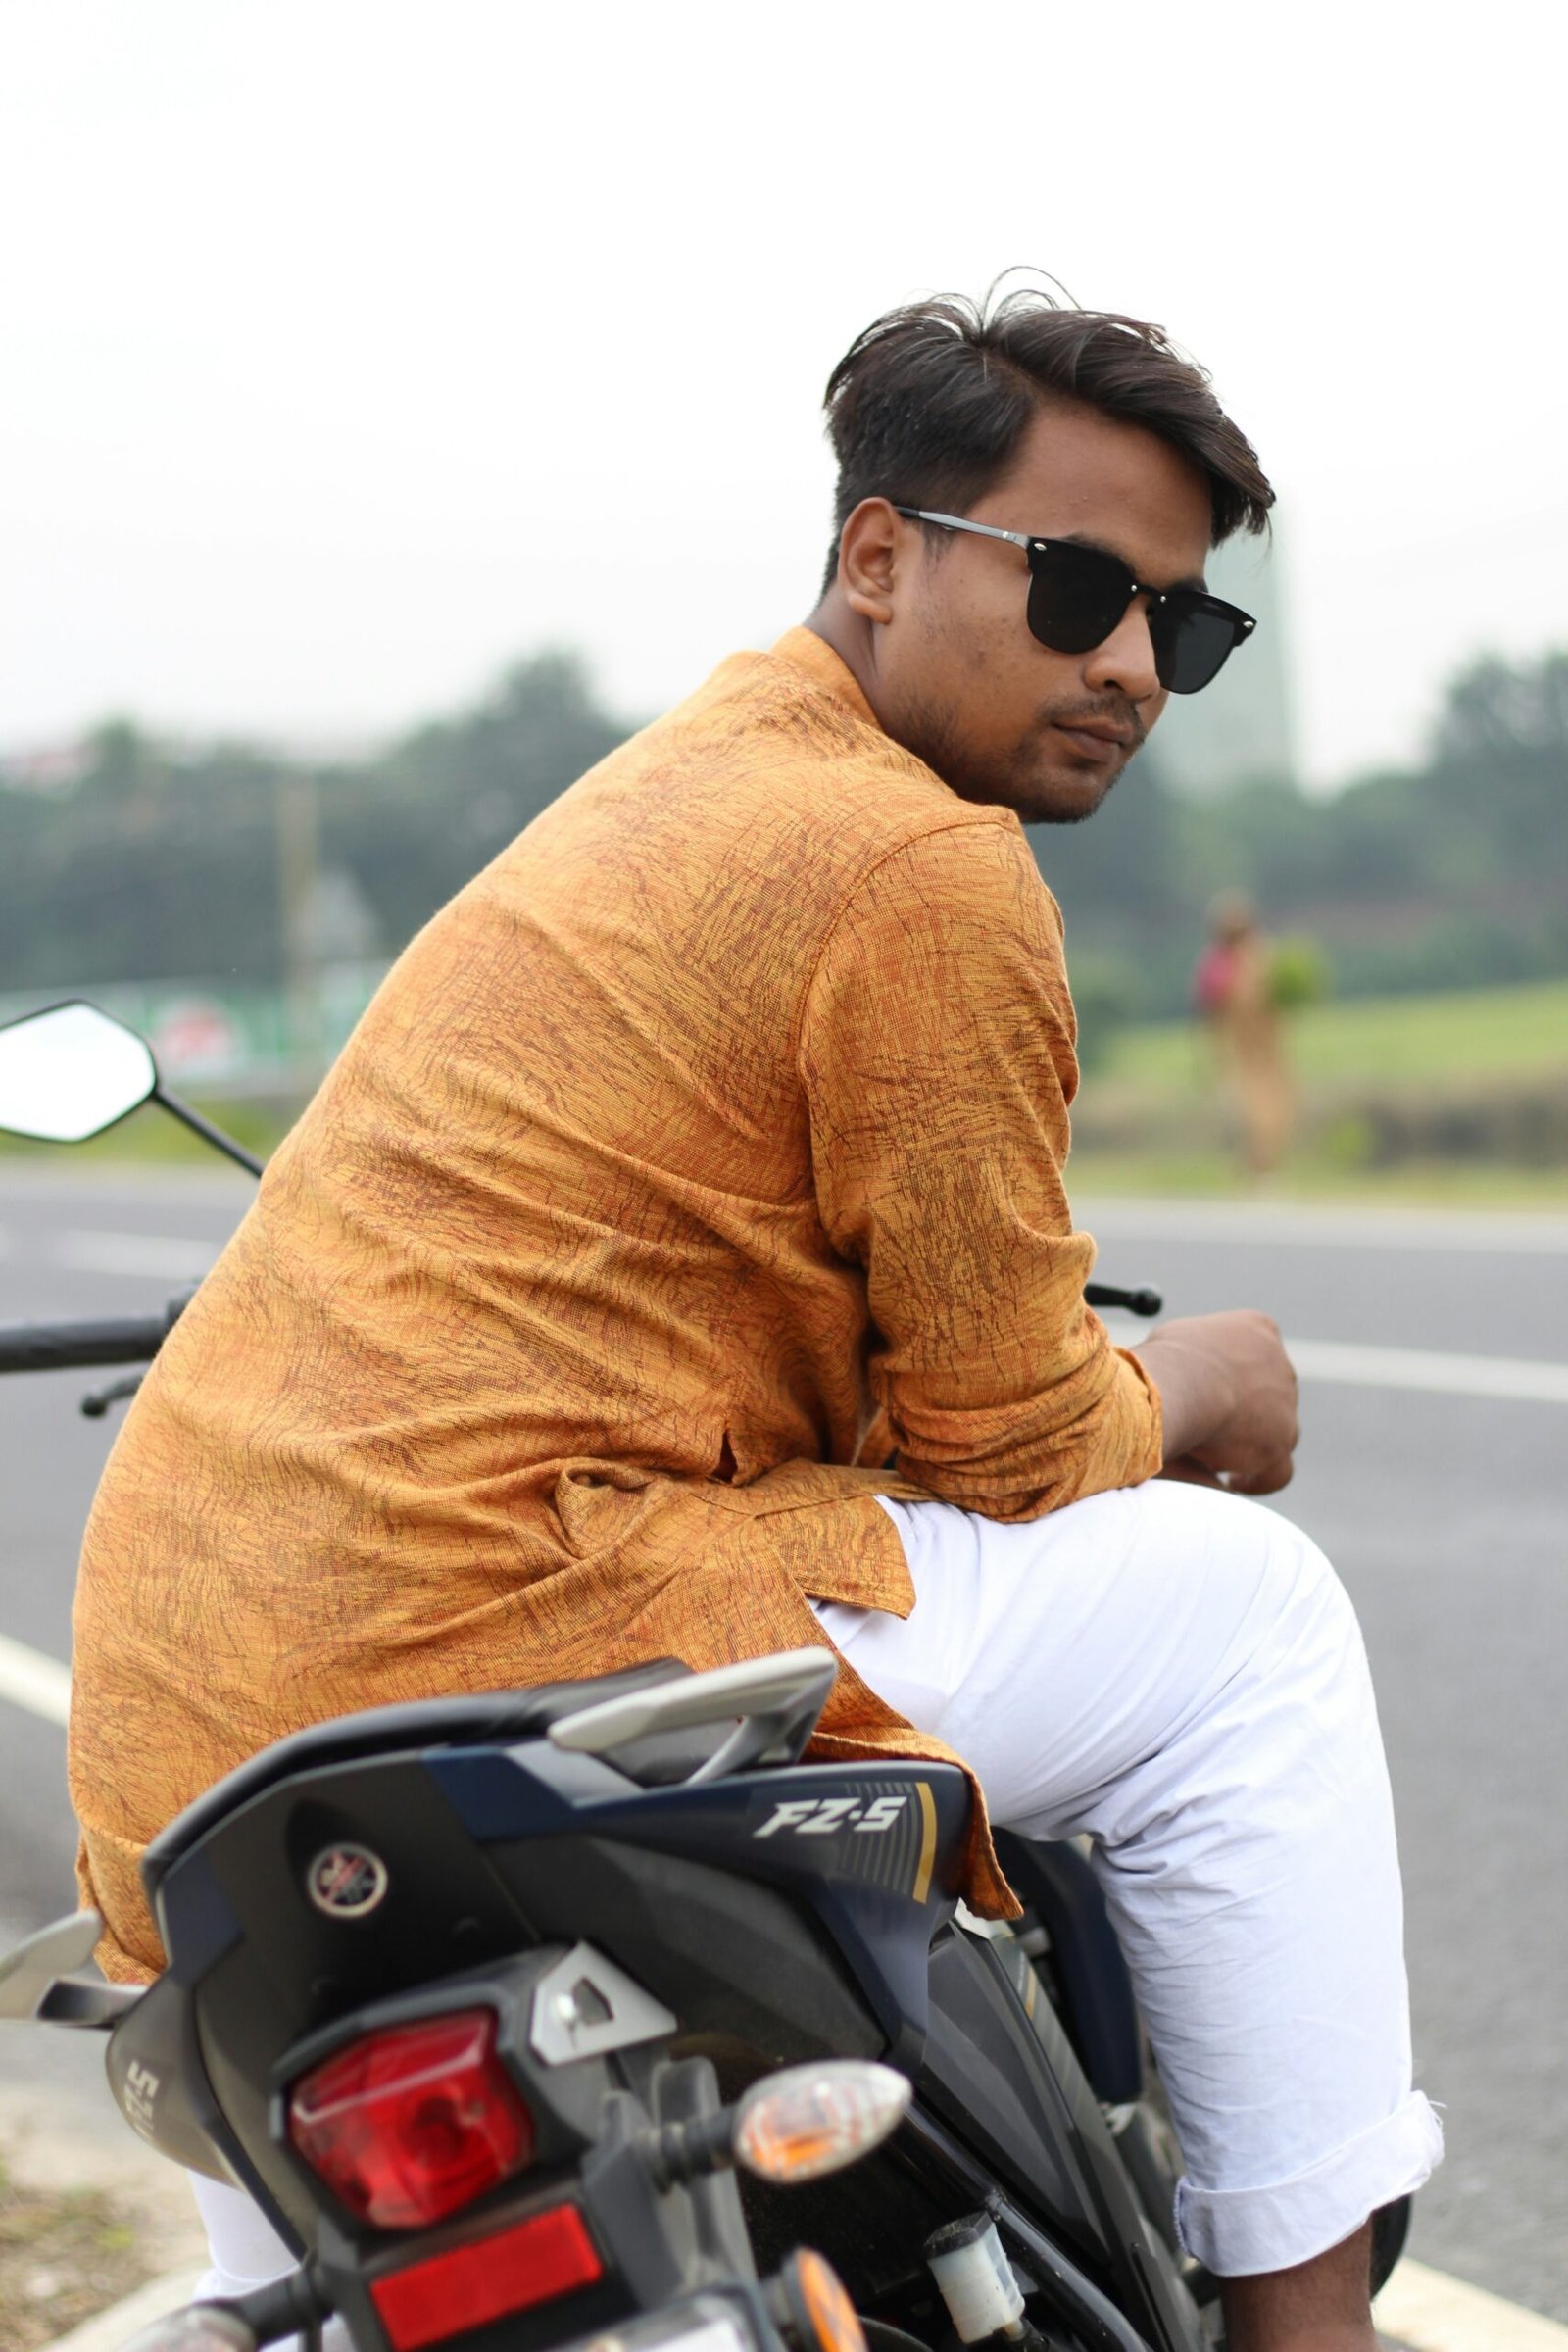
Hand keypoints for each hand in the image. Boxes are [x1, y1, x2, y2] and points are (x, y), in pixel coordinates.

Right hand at [1136, 1310, 1298, 1495]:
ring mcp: (1286, 1403)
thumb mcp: (1176, 1342)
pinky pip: (1279, 1469)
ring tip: (1215, 1459)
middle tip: (1212, 1430)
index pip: (1254, 1356)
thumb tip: (1179, 1372)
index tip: (1217, 1398)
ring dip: (1251, 1444)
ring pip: (1278, 1430)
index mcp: (1257, 1329)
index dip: (1235, 1380)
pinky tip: (1233, 1482)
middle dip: (1244, 1412)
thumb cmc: (1163, 1361)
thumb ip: (1191, 1356)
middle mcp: (1280, 1363)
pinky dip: (1259, 1478)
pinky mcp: (1280, 1441)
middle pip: (1268, 1394)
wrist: (1177, 1386)